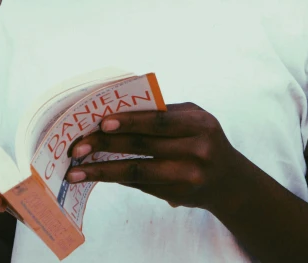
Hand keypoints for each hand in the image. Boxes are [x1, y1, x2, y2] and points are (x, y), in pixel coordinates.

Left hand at [66, 102, 238, 210]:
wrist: (230, 181)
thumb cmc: (203, 137)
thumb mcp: (193, 117)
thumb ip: (162, 113)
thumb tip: (116, 112)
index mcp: (199, 124)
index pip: (158, 121)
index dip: (129, 121)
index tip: (102, 122)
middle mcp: (197, 151)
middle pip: (143, 146)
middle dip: (106, 145)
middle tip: (78, 146)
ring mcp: (188, 177)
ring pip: (137, 171)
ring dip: (103, 170)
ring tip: (77, 171)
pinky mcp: (177, 196)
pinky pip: (140, 184)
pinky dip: (116, 178)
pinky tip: (97, 174)